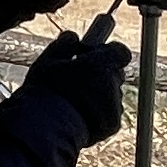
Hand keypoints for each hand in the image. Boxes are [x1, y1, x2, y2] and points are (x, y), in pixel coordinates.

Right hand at [23, 16, 133, 145]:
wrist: (48, 129)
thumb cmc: (47, 91)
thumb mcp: (48, 60)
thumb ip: (64, 44)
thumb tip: (73, 37)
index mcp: (102, 64)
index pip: (120, 51)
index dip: (106, 52)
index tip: (90, 54)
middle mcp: (114, 84)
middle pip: (115, 74)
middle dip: (101, 75)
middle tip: (80, 79)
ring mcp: (115, 106)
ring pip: (111, 95)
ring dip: (98, 96)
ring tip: (74, 101)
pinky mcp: (112, 126)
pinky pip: (109, 115)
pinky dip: (98, 114)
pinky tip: (77, 116)